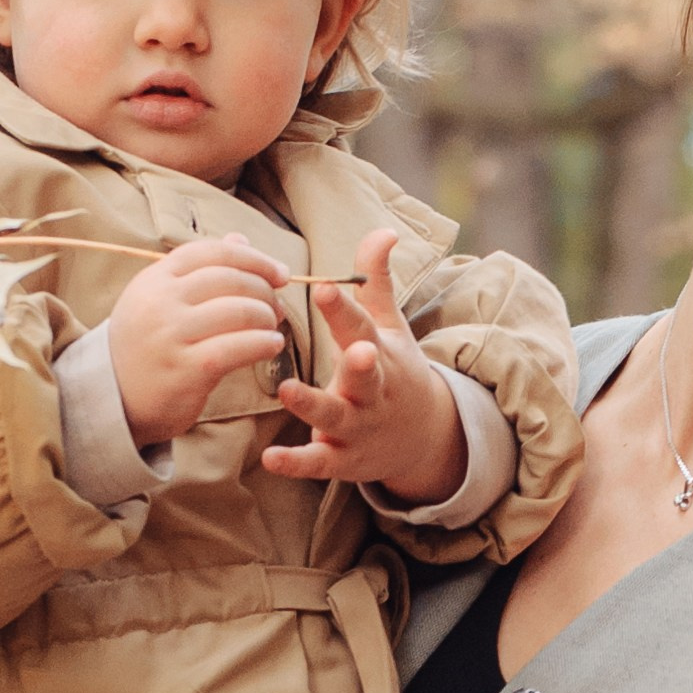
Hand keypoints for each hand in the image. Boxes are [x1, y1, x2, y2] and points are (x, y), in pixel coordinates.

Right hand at [109, 236, 292, 443]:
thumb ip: (200, 270)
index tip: (279, 274)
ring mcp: (172, 335)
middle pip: (230, 279)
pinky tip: (272, 345)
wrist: (115, 398)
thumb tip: (241, 239)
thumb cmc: (146, 345)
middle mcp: (160, 302)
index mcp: (154, 279)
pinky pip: (237, 347)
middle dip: (264, 290)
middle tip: (277, 306)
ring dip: (267, 316)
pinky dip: (263, 343)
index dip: (254, 258)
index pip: (212, 252)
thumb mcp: (160, 300)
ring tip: (273, 327)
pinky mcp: (187, 369)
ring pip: (238, 311)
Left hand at [261, 228, 465, 501]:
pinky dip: (297, 463)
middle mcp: (372, 391)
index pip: (361, 326)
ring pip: (336, 417)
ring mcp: (358, 427)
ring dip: (314, 405)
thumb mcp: (389, 327)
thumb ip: (376, 281)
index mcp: (378, 353)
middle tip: (356, 350)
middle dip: (361, 364)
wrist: (421, 439)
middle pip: (366, 376)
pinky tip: (270, 458)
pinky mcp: (343, 460)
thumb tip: (384, 229)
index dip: (344, 309)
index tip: (326, 285)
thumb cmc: (393, 370)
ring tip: (287, 390)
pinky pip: (319, 463)